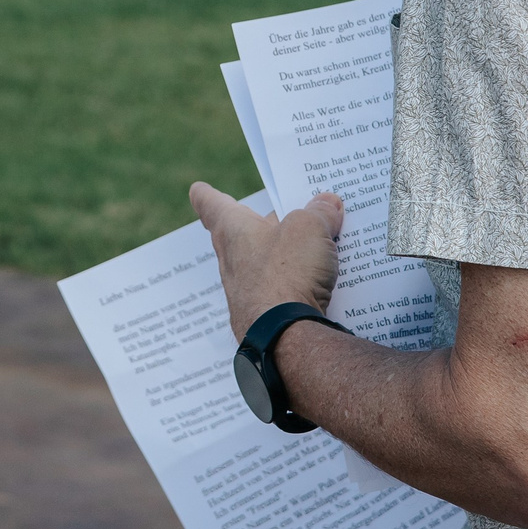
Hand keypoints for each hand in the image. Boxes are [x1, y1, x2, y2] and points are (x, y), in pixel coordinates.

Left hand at [190, 182, 341, 338]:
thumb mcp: (310, 228)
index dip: (208, 195)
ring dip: (290, 256)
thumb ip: (319, 212)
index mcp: (233, 230)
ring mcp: (247, 291)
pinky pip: (283, 291)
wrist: (286, 339)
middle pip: (246, 233)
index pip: (211, 205)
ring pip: (267, 264)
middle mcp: (233, 260)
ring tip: (325, 247)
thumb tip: (327, 204)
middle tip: (293, 213)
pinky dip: (299, 284)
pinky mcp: (264, 315)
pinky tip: (326, 283)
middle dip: (267, 223)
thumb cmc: (287, 275)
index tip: (199, 189)